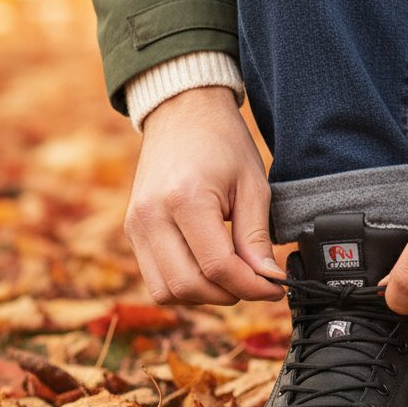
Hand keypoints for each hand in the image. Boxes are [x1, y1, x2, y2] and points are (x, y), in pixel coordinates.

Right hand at [124, 87, 284, 305]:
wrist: (183, 111)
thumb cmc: (221, 141)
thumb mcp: (252, 185)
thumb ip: (257, 236)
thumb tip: (267, 279)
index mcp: (185, 199)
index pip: (218, 266)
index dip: (251, 286)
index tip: (274, 288)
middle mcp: (151, 216)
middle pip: (188, 285)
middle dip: (229, 295)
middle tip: (256, 283)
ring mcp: (136, 225)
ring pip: (167, 290)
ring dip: (204, 295)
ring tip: (232, 275)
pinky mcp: (132, 230)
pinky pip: (156, 277)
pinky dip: (185, 283)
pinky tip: (209, 267)